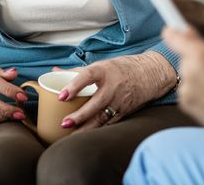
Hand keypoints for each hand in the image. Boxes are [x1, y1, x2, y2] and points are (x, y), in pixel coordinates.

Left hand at [56, 52, 175, 130]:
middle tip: (64, 123)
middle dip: (80, 115)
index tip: (62, 96)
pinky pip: (109, 124)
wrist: (148, 74)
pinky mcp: (124, 112)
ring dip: (86, 128)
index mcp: (104, 71)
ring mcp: (119, 100)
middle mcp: (113, 86)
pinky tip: (86, 138)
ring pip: (102, 117)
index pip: (87, 76)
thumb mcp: (99, 65)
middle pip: (95, 102)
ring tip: (70, 136)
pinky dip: (97, 131)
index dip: (74, 86)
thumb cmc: (120, 69)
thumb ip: (76, 71)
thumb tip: (54, 72)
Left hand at [161, 26, 203, 129]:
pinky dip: (197, 94)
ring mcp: (185, 88)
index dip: (173, 33)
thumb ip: (201, 43)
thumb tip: (185, 31)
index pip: (173, 38)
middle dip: (195, 63)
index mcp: (200, 54)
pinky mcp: (184, 103)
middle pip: (185, 60)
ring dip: (196, 80)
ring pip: (186, 77)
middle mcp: (188, 70)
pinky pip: (187, 92)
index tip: (171, 31)